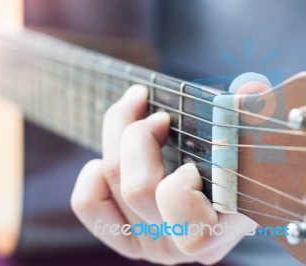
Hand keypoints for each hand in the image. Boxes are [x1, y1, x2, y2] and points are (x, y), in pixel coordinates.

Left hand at [71, 84, 257, 264]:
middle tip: (157, 115)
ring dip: (115, 137)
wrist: (208, 182)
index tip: (186, 142)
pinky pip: (88, 204)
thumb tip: (248, 92)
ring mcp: (150, 245)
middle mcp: (183, 245)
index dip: (175, 170)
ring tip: (133, 117)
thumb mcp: (241, 137)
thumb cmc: (225, 157)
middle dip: (139, 134)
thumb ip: (245, 117)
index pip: (178, 203)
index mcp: (219, 224)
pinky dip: (91, 174)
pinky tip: (106, 158)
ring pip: (111, 183)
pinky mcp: (123, 238)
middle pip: (137, 188)